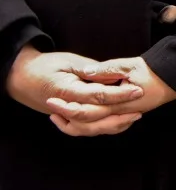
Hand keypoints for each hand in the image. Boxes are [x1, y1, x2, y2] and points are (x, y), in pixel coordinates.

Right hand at [6, 46, 151, 136]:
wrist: (21, 77)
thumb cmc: (45, 65)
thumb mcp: (69, 61)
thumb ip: (92, 70)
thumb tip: (114, 76)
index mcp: (68, 91)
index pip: (98, 96)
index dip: (119, 94)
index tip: (138, 90)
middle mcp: (66, 107)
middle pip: (96, 118)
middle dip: (120, 114)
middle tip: (140, 109)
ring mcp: (65, 115)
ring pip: (90, 128)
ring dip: (112, 124)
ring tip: (132, 117)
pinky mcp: (66, 118)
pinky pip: (84, 129)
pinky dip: (101, 128)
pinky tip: (116, 122)